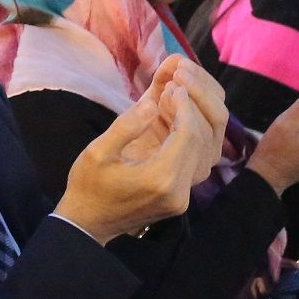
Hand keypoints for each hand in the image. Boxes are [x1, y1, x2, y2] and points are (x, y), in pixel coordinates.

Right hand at [56, 56, 223, 241]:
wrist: (89, 223)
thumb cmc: (88, 186)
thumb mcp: (97, 152)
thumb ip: (126, 126)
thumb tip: (152, 103)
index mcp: (161, 180)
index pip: (190, 136)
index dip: (186, 105)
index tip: (173, 83)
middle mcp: (182, 190)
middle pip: (207, 138)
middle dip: (197, 102)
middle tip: (179, 76)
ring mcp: (186, 193)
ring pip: (210, 145)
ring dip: (200, 112)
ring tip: (179, 86)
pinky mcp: (185, 190)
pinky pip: (201, 153)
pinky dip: (194, 126)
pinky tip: (177, 105)